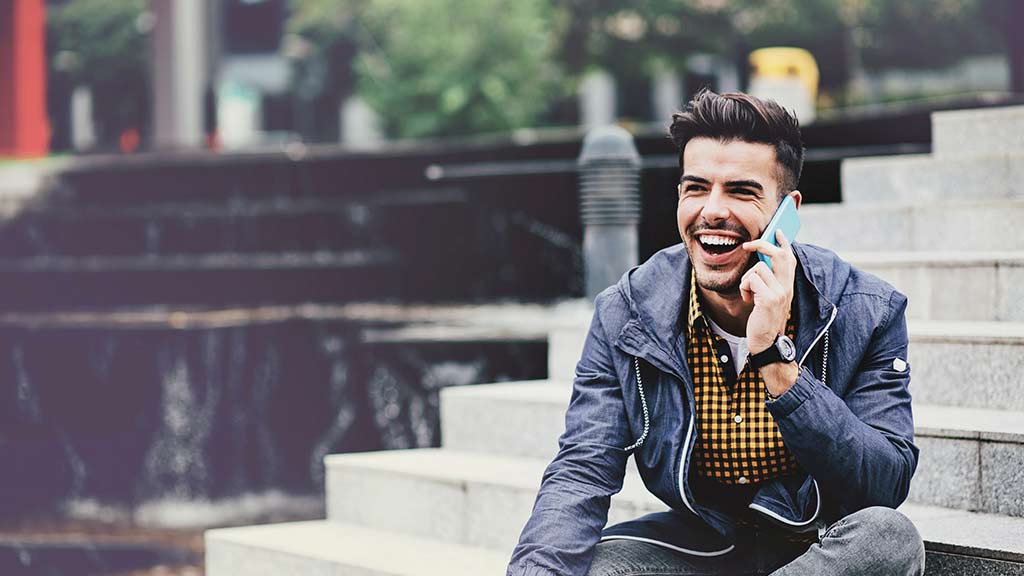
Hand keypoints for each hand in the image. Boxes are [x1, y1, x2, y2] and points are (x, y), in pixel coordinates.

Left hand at [740, 229, 796, 354]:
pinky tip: (747, 299)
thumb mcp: (770, 298)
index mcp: (788, 286)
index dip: (784, 243)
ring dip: (746, 279)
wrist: (767, 342)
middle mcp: (787, 287)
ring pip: (757, 269)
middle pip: (779, 255)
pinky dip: (743, 288)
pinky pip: (751, 280)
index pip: (790, 258)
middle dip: (762, 245)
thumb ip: (769, 282)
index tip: (778, 231)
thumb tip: (760, 263)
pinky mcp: (769, 298)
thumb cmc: (764, 320)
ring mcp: (780, 292)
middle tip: (748, 246)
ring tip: (747, 293)